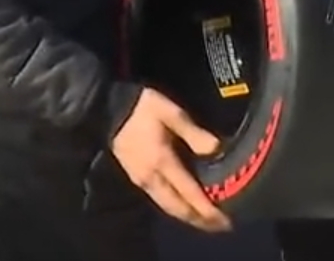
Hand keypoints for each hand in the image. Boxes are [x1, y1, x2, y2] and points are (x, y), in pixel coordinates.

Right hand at [111, 88, 232, 232]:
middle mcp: (152, 178)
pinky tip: (184, 206)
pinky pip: (160, 200)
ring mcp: (141, 181)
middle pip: (178, 209)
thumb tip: (217, 149)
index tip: (226, 220)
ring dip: (188, 218)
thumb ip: (194, 132)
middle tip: (221, 226)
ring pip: (168, 207)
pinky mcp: (136, 178)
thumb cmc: (142, 108)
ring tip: (206, 221)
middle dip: (200, 221)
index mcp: (162, 162)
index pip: (189, 193)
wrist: (108, 109)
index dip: (208, 210)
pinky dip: (176, 208)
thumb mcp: (171, 112)